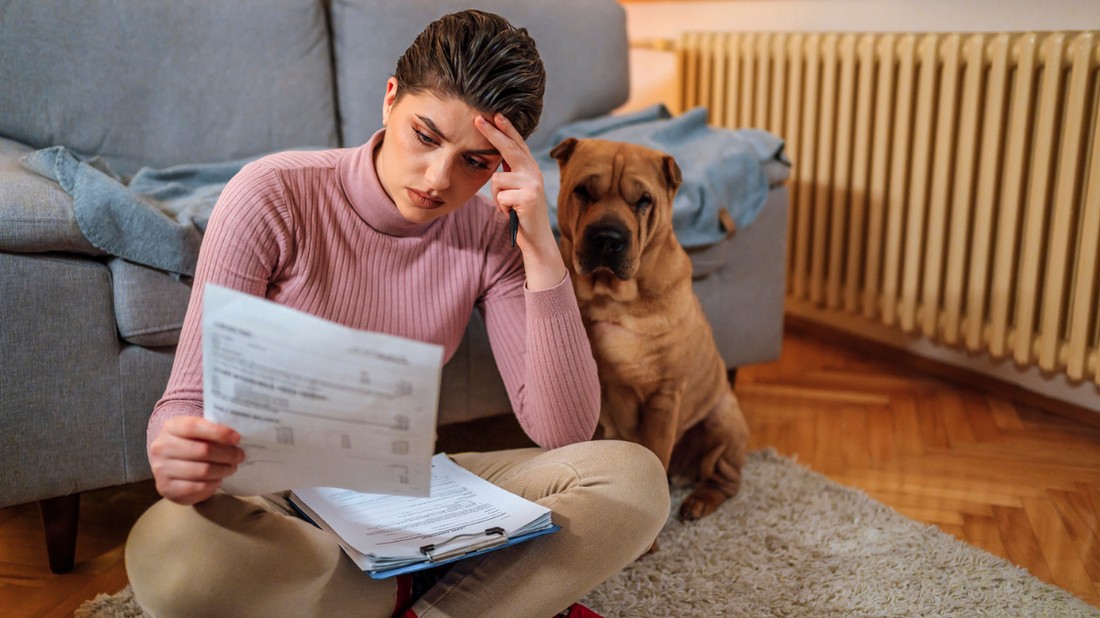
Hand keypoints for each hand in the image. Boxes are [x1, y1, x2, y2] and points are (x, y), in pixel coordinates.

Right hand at [147, 415, 244, 504]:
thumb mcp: (196, 432)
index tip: (237, 438)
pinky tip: (218, 479)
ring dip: (223, 470)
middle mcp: (162, 447)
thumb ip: (212, 430)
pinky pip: (198, 487)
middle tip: (240, 456)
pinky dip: (213, 484)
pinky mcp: (167, 488)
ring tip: (232, 467)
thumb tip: (236, 436)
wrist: (168, 466)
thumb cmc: (190, 444)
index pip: (194, 427)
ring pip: (203, 471)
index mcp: (171, 427)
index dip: (218, 432)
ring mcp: (161, 469)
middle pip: (203, 450)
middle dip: (227, 454)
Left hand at [475, 114, 566, 289]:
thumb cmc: (521, 214)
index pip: (517, 144)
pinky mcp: (528, 197)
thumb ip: (511, 171)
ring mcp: (533, 184)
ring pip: (497, 179)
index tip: (495, 115)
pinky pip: (500, 196)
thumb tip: (497, 152)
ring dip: (496, 197)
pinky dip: (501, 207)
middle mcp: (534, 172)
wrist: (536, 239)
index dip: (506, 129)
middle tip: (477, 120)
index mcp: (531, 169)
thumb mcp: (517, 189)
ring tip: (507, 207)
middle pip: (509, 149)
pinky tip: (512, 214)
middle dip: (492, 134)